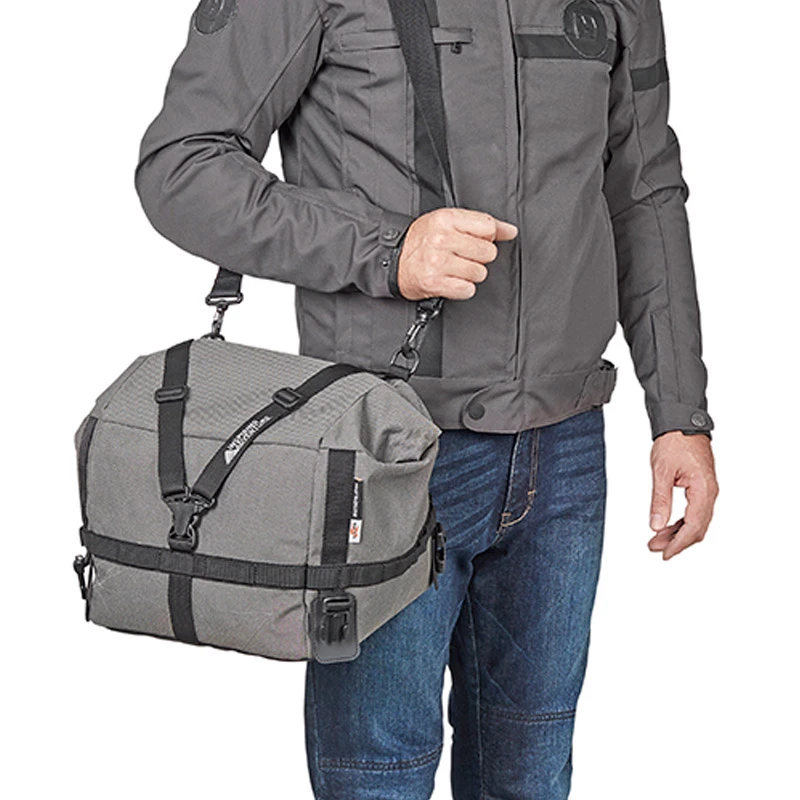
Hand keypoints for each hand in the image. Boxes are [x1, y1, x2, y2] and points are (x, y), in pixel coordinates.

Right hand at [397, 208, 517, 300]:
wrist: (393, 260)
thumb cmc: (422, 241)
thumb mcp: (448, 223)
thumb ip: (482, 225)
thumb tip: (510, 231)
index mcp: (446, 219)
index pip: (488, 227)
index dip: (486, 237)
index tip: (475, 241)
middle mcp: (442, 239)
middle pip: (487, 252)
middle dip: (479, 257)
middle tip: (462, 257)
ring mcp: (438, 262)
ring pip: (480, 272)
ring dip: (470, 275)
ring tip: (455, 270)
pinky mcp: (435, 282)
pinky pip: (468, 289)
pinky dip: (462, 289)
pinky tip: (451, 281)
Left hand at [648, 432, 718, 559]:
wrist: (682, 423)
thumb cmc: (674, 442)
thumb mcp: (661, 472)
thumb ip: (660, 500)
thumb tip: (656, 525)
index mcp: (703, 489)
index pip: (693, 526)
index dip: (679, 543)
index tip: (665, 554)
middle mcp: (710, 492)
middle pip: (697, 528)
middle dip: (677, 541)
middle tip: (656, 548)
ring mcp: (708, 490)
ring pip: (697, 521)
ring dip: (678, 532)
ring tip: (657, 539)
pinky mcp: (702, 487)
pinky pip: (695, 511)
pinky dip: (681, 522)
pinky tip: (667, 526)